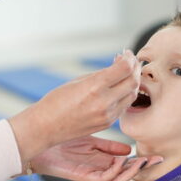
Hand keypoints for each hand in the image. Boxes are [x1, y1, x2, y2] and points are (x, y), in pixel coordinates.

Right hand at [9, 50, 140, 161]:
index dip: (129, 58)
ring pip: (132, 95)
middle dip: (135, 68)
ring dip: (133, 82)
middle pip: (133, 81)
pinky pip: (124, 106)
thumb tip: (120, 64)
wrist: (46, 127)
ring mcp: (108, 115)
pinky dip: (125, 94)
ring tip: (125, 74)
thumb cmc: (57, 100)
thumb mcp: (78, 80)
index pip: (125, 68)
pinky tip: (119, 88)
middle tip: (130, 62)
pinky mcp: (108, 123)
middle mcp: (104, 102)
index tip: (126, 53)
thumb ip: (102, 73)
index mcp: (94, 87)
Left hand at [31, 136, 162, 180]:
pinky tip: (120, 161)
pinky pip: (102, 178)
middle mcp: (98, 169)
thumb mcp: (90, 141)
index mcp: (102, 161)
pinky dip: (113, 172)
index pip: (126, 164)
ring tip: (140, 161)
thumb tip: (128, 149)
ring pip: (116, 180)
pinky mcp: (81, 176)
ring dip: (130, 172)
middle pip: (125, 174)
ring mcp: (91, 174)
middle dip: (142, 169)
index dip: (141, 162)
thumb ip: (108, 147)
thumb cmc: (61, 140)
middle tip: (156, 160)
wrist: (38, 143)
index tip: (156, 155)